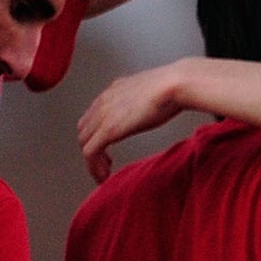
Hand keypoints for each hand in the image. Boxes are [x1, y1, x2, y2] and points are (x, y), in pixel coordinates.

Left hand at [79, 63, 189, 181]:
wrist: (175, 84)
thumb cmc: (173, 87)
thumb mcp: (150, 92)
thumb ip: (143, 101)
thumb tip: (149, 108)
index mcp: (113, 91)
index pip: (93, 115)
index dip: (96, 133)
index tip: (106, 145)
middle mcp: (103, 102)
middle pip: (84, 130)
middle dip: (92, 147)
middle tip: (105, 162)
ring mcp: (103, 115)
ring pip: (84, 143)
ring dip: (92, 161)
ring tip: (104, 173)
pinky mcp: (108, 129)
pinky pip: (90, 152)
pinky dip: (93, 166)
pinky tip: (104, 176)